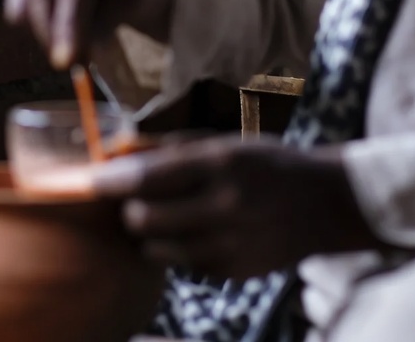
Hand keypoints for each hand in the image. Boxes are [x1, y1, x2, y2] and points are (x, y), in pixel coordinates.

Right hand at [3, 0, 173, 68]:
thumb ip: (105, 23)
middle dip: (51, 33)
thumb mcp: (130, 0)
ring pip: (26, 1)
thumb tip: (81, 54)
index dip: (69, 24)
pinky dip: (37, 26)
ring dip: (46, 33)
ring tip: (76, 51)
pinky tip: (61, 29)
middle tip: (70, 66)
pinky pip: (18, 5)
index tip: (67, 61)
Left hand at [94, 135, 386, 279]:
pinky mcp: (232, 272)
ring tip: (162, 216)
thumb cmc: (266, 163)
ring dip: (148, 232)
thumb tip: (122, 152)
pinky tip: (193, 231)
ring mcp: (228, 244)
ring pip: (156, 248)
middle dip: (129, 209)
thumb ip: (173, 148)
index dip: (111, 180)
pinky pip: (182, 264)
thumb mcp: (223, 143)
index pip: (148, 176)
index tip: (90, 180)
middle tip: (134, 199)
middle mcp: (223, 205)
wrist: (324, 204)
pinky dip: (176, 249)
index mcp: (219, 163)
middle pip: (143, 218)